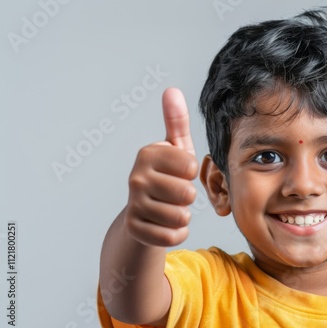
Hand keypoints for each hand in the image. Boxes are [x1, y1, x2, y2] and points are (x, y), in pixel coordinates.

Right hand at [124, 88, 197, 246]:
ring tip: (170, 207)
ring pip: (181, 217)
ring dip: (182, 215)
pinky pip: (173, 236)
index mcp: (148, 154)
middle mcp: (136, 178)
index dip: (191, 173)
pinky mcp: (135, 229)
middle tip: (174, 192)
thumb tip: (172, 90)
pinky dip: (176, 233)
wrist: (143, 211)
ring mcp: (133, 204)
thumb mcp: (175, 148)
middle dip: (188, 197)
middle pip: (187, 194)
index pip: (190, 167)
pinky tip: (165, 223)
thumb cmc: (166, 175)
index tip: (179, 172)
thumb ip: (176, 121)